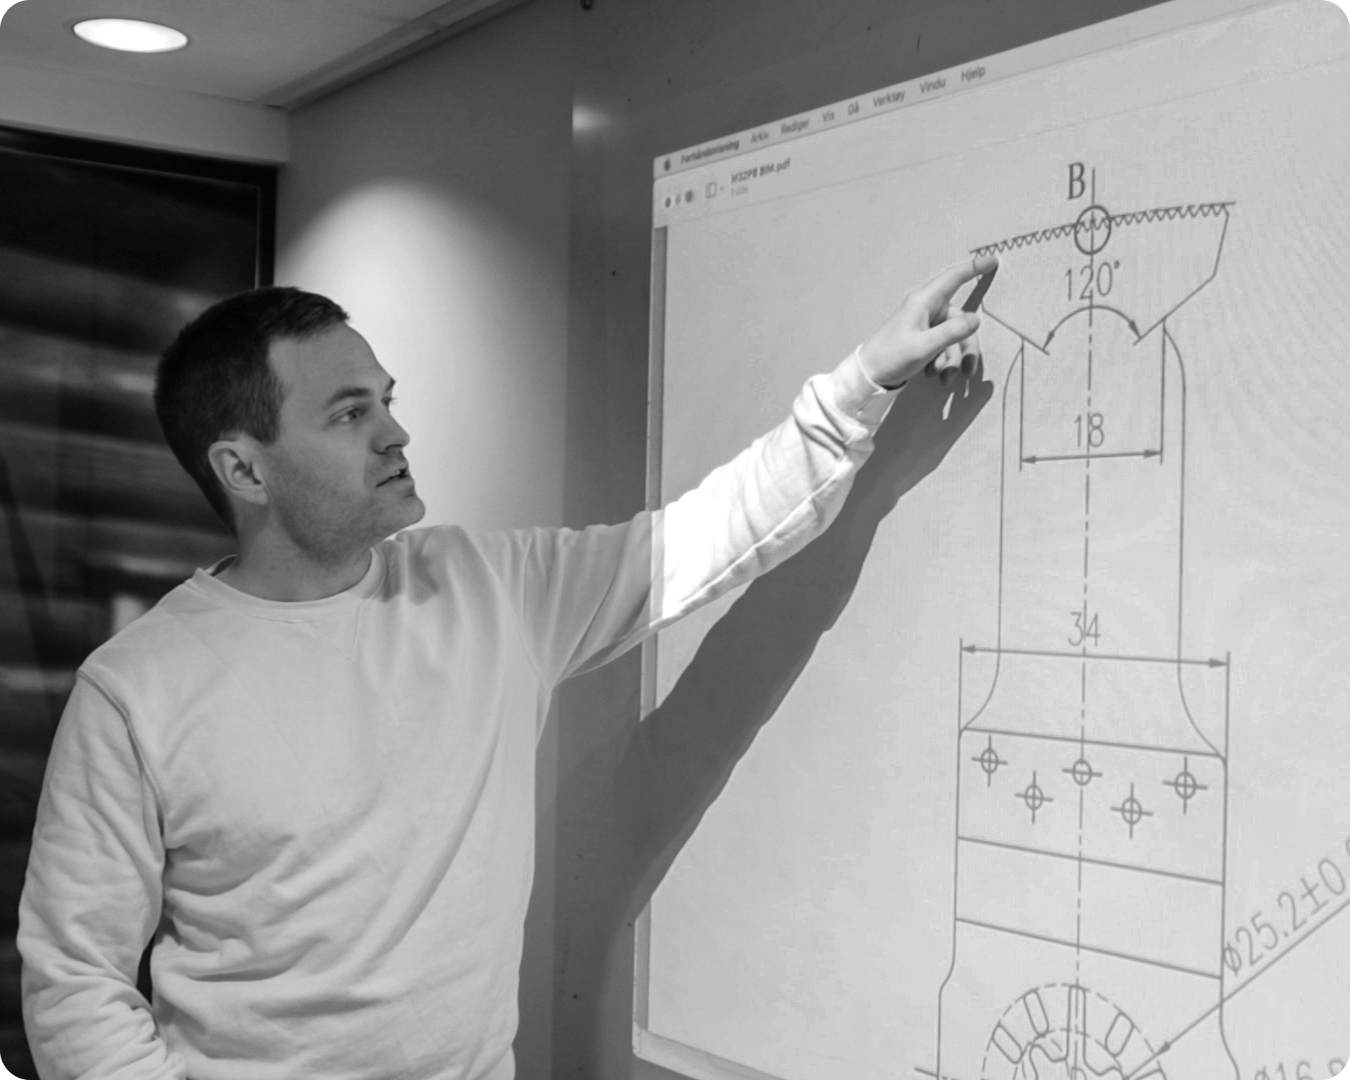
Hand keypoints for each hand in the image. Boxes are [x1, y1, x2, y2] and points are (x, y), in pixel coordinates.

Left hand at [857, 253, 998, 389]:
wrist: (869, 376)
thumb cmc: (892, 356)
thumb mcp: (924, 346)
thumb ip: (951, 332)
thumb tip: (977, 319)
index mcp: (924, 301)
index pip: (954, 278)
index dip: (974, 268)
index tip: (994, 259)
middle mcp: (926, 309)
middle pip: (961, 321)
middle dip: (965, 348)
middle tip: (968, 371)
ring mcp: (925, 325)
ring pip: (954, 339)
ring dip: (953, 360)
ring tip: (943, 378)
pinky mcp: (923, 339)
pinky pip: (943, 347)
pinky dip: (942, 362)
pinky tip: (932, 374)